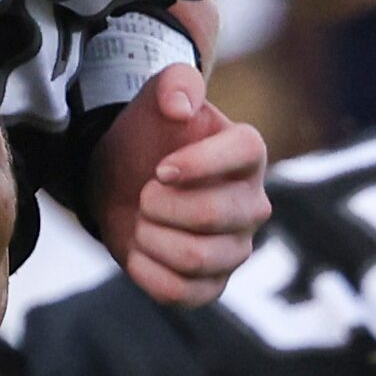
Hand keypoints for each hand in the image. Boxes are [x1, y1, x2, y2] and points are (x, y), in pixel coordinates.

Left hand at [85, 63, 269, 305]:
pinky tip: (137, 249)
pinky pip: (182, 293)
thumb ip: (174, 83)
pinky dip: (146, 270)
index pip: (247, 152)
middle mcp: (252, 203)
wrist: (122, 178)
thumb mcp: (155, 96)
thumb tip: (180, 107)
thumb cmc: (149, 135)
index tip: (161, 168)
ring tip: (141, 219)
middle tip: (143, 193)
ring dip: (150, 236)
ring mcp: (235, 248)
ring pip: (197, 258)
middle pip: (215, 215)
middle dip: (161, 204)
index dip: (200, 162)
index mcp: (247, 153)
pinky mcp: (212, 284)